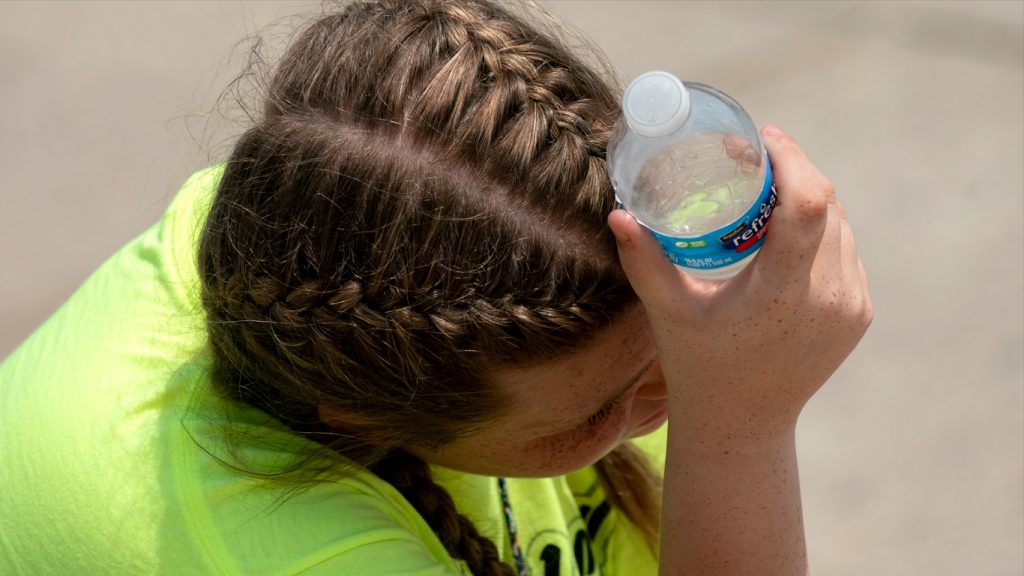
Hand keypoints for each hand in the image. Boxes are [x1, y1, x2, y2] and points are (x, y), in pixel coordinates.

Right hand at [608, 125, 871, 444]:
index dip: (791, 161)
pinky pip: (847, 251)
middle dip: (796, 171)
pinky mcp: (860, 314)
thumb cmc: (697, 365)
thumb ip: (643, 261)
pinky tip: (792, 227)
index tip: (762, 140)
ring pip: (842, 225)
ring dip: (811, 198)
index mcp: (781, 294)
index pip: (808, 204)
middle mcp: (827, 297)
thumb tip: (618, 213)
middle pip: (827, 206)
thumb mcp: (668, 312)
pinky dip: (823, 229)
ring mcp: (850, 307)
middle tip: (758, 158)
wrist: (742, 424)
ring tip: (772, 189)